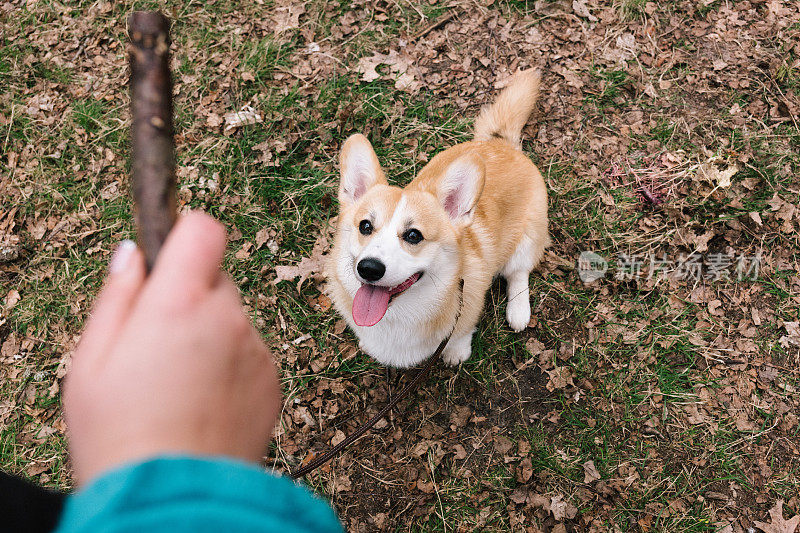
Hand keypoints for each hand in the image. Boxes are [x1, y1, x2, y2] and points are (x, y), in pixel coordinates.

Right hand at [64, 212, 279, 485]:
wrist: (176, 496)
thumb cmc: (123, 433)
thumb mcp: (91, 359)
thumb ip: (117, 296)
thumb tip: (134, 254)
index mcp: (179, 301)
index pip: (203, 229)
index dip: (185, 234)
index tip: (169, 253)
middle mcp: (228, 317)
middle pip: (216, 279)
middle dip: (191, 296)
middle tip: (159, 341)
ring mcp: (256, 349)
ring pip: (233, 319)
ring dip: (212, 334)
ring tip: (180, 384)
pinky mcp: (273, 379)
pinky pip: (250, 353)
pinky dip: (232, 365)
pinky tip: (205, 402)